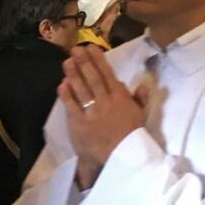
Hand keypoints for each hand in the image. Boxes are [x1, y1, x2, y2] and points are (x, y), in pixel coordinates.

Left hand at [59, 46, 148, 189]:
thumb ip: (140, 98)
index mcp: (121, 97)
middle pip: (93, 78)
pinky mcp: (80, 124)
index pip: (108, 74)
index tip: (92, 48)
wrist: (123, 156)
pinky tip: (62, 84)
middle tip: (75, 49)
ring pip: (81, 89)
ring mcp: (91, 112)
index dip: (98, 60)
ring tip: (67, 61)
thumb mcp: (140, 114)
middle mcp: (105, 101)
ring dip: (73, 74)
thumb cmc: (132, 135)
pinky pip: (72, 106)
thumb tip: (142, 83)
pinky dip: (67, 95)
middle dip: (84, 62)